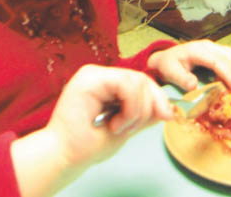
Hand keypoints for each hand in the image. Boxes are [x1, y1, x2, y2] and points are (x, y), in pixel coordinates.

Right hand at [11, 65, 172, 196]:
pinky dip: (129, 107)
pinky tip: (115, 123)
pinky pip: (125, 84)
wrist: (63, 156)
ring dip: (136, 111)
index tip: (167, 116)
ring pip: (136, 81)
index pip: (142, 82)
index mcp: (108, 86)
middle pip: (142, 79)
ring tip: (119, 128)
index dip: (158, 98)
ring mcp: (94, 74)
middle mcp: (101, 76)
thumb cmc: (88, 145)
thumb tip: (167, 109)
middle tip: (133, 129)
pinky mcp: (89, 78)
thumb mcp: (126, 128)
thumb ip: (144, 116)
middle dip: (150, 105)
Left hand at [147, 40, 230, 91]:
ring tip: (226, 85)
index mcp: (196, 50)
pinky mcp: (217, 49)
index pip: (216, 61)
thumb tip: (194, 86)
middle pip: (228, 57)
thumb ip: (181, 79)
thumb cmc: (168, 65)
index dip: (227, 74)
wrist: (166, 59)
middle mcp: (207, 46)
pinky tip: (226, 78)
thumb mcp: (170, 73)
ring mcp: (213, 46)